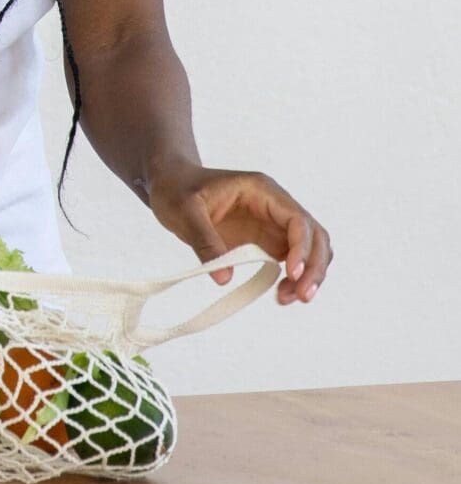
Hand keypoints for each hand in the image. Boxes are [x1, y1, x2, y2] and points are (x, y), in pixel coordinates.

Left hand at [147, 161, 331, 305]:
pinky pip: (292, 261)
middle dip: (314, 266)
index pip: (297, 219)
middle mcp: (275, 207)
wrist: (170, 185)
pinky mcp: (265, 241)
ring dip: (308, 275)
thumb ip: (204, 242)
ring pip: (310, 250)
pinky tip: (281, 294)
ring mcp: (273, 224)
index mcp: (262, 191)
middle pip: (314, 236)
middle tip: (302, 296)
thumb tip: (225, 278)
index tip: (292, 273)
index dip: (302, 247)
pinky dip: (294, 279)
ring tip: (287, 298)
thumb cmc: (177, 190)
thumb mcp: (184, 212)